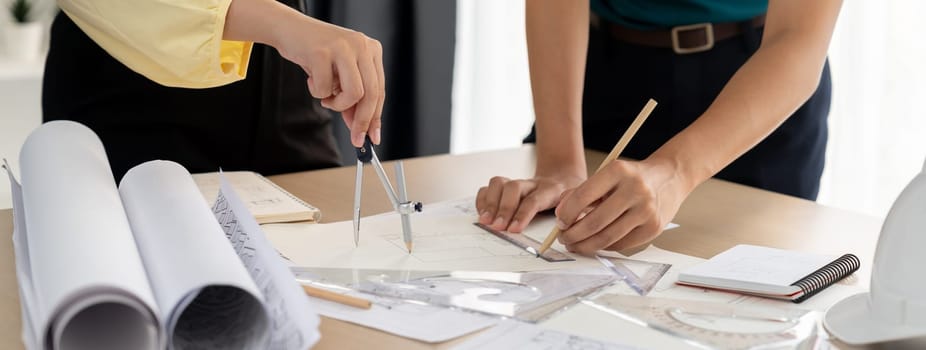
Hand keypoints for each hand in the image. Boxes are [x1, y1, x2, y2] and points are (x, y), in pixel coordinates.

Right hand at [273, 17, 384, 146]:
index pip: (380, 90)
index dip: (376, 117)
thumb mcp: (340, 75)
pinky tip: (311, 78)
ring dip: (337, 104)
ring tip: (326, 97)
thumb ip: (352, 98)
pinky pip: (325, 89)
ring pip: (354, 93)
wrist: (289, 29)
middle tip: (355, 138)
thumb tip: (361, 129)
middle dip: (363, 121)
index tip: (372, 137)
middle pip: (371, 94)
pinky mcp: (322, 51)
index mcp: (372, 49)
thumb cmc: (316, 55)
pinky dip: (317, 91)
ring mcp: (343, 47)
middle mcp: (362, 45)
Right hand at [475, 174, 584, 232]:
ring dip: (490, 202)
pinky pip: (490, 187)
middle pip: (514, 187)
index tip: (514, 230)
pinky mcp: (508, 186)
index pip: (535, 199)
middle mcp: (533, 184)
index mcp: (553, 190)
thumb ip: (576, 217)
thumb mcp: (581, 206)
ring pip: (500, 183)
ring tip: (485, 221)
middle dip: (503, 208)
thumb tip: (569, 233)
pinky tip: (483, 214)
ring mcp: (519, 183)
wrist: (564, 178)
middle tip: (497, 227)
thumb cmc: (571, 199)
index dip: (523, 214)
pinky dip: (483, 200)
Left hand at [555, 158, 690, 254]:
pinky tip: (595, 243)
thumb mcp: (607, 175)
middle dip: (573, 234)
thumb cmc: (633, 177)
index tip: (560, 222)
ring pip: (607, 237)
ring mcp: (647, 210)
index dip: (566, 213)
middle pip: (595, 221)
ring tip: (575, 244)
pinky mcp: (654, 228)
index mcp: (619, 171)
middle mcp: (635, 189)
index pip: (583, 196)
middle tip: (563, 238)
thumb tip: (561, 215)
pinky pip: (621, 244)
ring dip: (586, 245)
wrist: (670, 177)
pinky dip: (604, 246)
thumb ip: (582, 191)